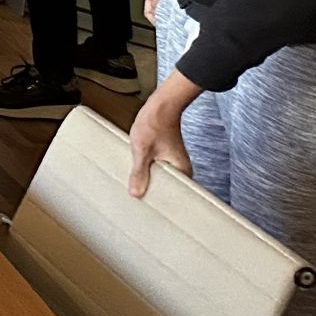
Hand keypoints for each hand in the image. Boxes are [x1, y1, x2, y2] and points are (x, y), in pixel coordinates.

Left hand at [126, 72, 196, 197]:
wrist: (160, 106)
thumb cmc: (155, 124)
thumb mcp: (142, 150)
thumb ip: (139, 172)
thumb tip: (136, 193)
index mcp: (182, 171)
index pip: (173, 196)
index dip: (159, 202)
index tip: (146, 209)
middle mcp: (180, 169)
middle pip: (165, 188)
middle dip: (151, 192)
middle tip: (136, 200)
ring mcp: (173, 163)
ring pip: (159, 179)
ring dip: (147, 181)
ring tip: (134, 188)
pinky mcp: (165, 157)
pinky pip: (155, 170)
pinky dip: (146, 171)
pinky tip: (135, 174)